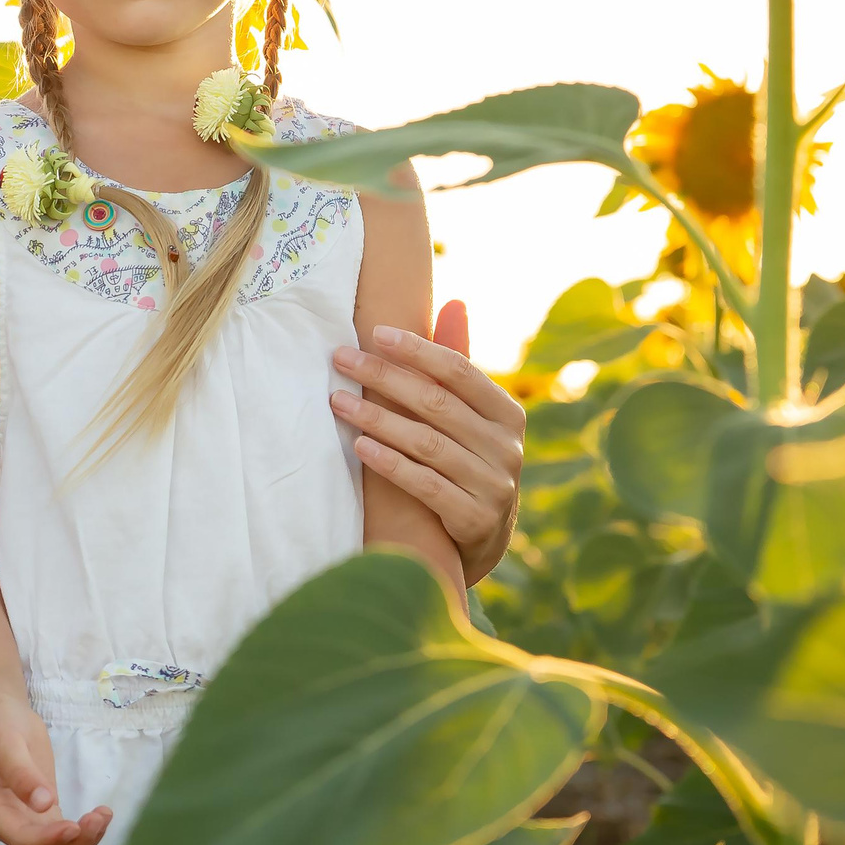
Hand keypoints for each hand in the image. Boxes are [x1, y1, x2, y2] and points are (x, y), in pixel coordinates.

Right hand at [0, 698, 111, 844]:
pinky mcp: (43, 814)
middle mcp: (7, 823)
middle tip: (96, 820)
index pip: (20, 839)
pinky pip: (63, 835)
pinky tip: (100, 815)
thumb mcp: (6, 744)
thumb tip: (44, 804)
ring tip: (103, 816)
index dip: (48, 840)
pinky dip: (83, 833)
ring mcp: (26, 821)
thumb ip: (22, 775)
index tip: (75, 826)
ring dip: (81, 842)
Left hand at [330, 299, 525, 582]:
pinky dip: (391, 464)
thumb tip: (454, 301)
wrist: (479, 542)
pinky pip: (426, 485)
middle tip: (340, 358)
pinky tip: (359, 447)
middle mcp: (507, 447)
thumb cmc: (465, 464)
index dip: (416, 349)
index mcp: (507, 414)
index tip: (373, 332)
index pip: (459, 370)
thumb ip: (458, 366)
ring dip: (378, 418)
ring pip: (427, 443)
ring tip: (337, 401)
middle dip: (384, 376)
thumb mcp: (471, 418)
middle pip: (437, 403)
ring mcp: (494, 485)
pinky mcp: (475, 520)